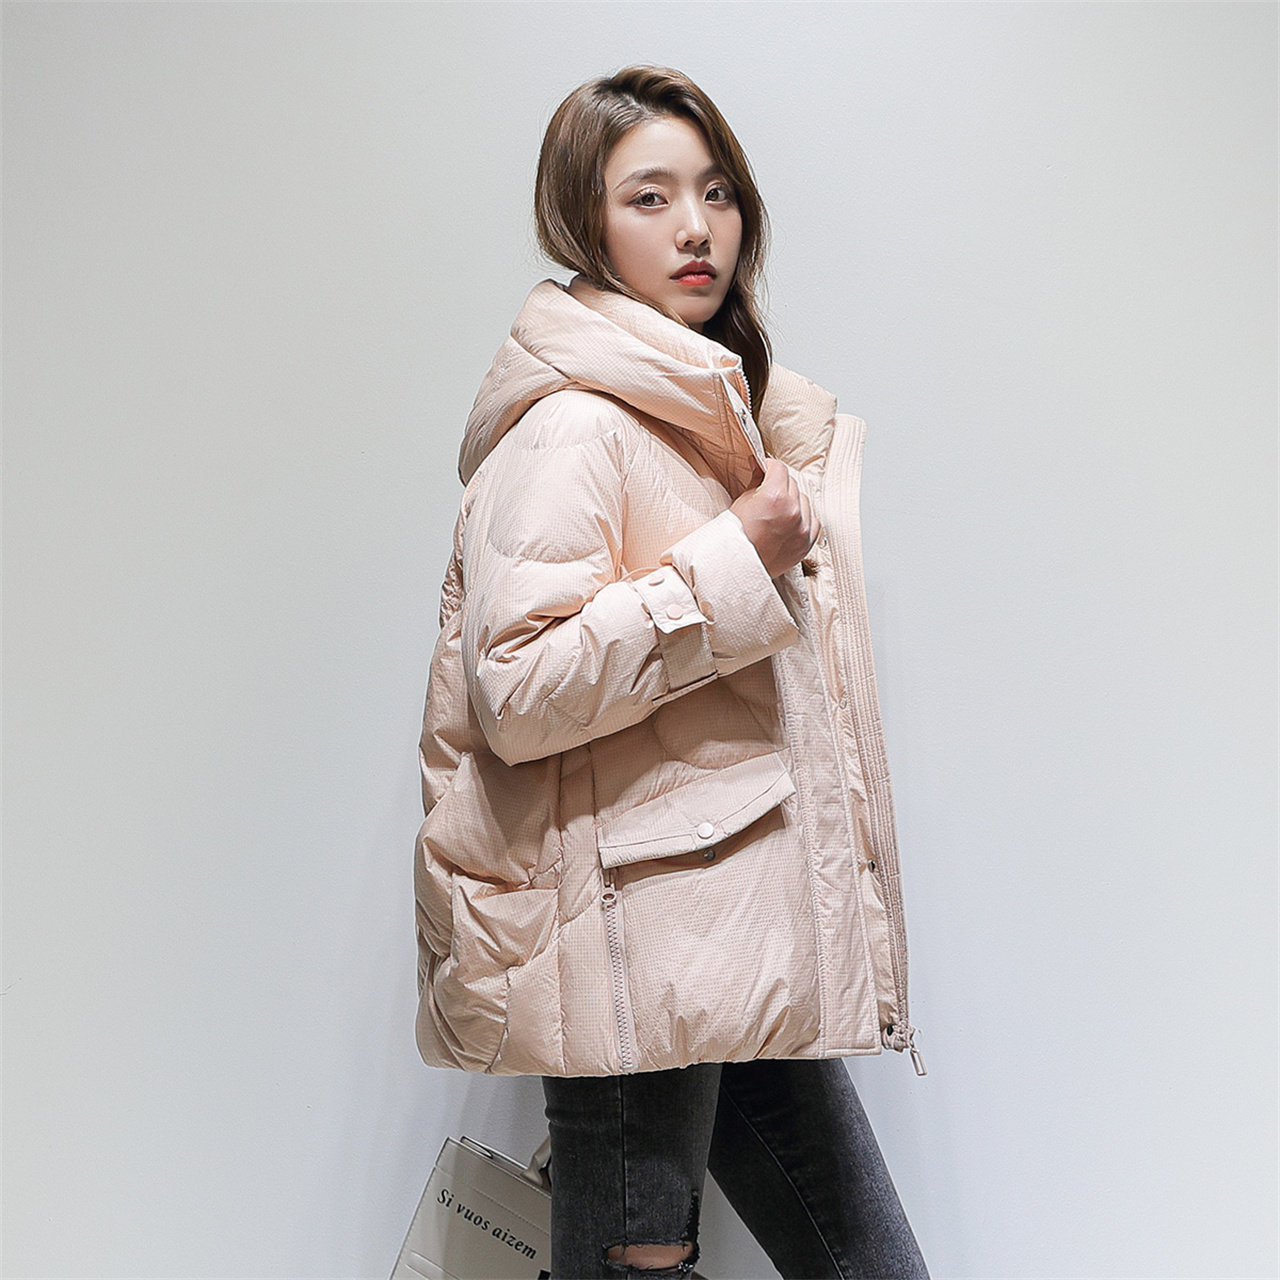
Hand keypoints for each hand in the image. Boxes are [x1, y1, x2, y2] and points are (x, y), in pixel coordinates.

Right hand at [729, 458, 820, 578]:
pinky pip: (813, 521)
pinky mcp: (806, 543)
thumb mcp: (742, 503)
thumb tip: (758, 465)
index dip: (769, 467)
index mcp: (775, 497)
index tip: (765, 470)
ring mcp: (802, 529)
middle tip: (767, 492)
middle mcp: (792, 511)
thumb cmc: (735, 537)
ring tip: (777, 511)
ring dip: (793, 501)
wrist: (736, 567)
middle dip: (780, 484)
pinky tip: (789, 522)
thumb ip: (755, 481)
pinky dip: (804, 519)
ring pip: (804, 501)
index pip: (779, 468)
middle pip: (792, 483)